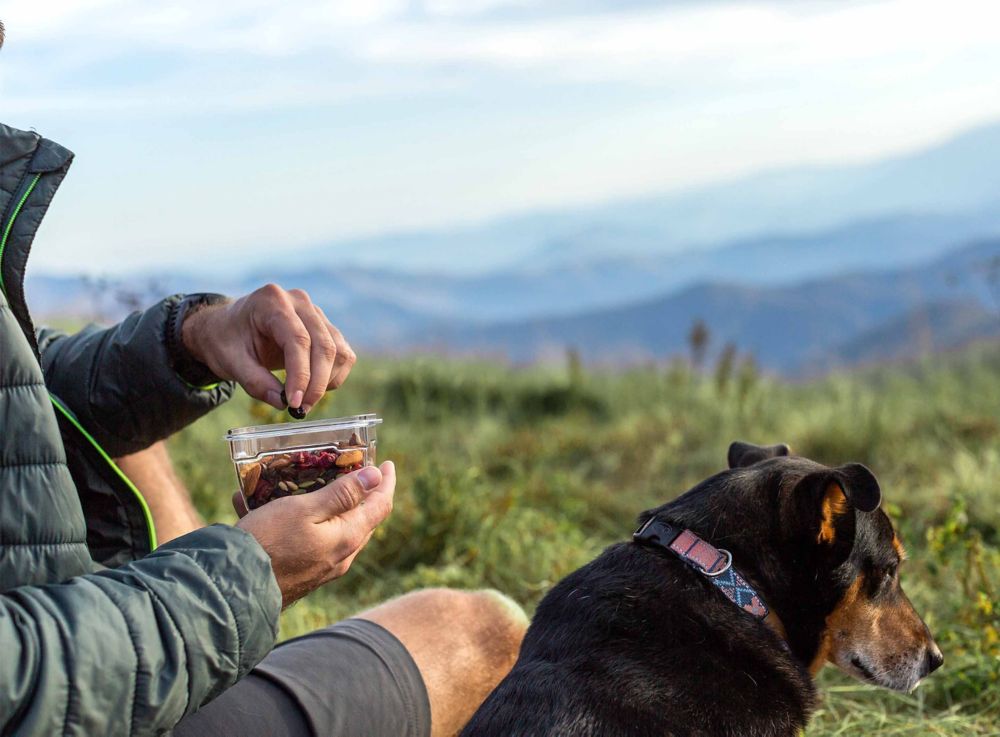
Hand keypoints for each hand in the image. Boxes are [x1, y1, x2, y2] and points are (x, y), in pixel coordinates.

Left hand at [182, 284, 355, 412]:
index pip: (298, 339)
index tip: (295, 402)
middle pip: (323, 345)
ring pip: (338, 350)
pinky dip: (333, 375)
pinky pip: (342, 353)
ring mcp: (315, 313)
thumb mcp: (229, 361)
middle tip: (302, 408)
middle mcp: (299, 302)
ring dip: (327, 380)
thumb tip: (282, 403)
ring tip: (305, 400)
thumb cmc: (226, 340)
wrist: (227, 327)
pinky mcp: (324, 327)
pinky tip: (313, 387)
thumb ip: (254, 382)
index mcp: (272, 302)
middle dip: (316, 382)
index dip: (301, 373)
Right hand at [236, 461, 395, 606]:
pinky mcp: (301, 572)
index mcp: (348, 537)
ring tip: (301, 481)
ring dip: (322, 503)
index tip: (388, 464)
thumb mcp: (306, 509)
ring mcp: (322, 567)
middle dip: (359, 493)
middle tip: (351, 470)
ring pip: (332, 528)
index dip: (386, 482)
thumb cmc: (270, 542)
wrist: (234, 589)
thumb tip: (376, 477)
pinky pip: (305, 539)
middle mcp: (341, 555)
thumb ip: (342, 494)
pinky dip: (291, 519)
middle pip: (360, 518)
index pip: (381, 506)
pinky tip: (258, 502)